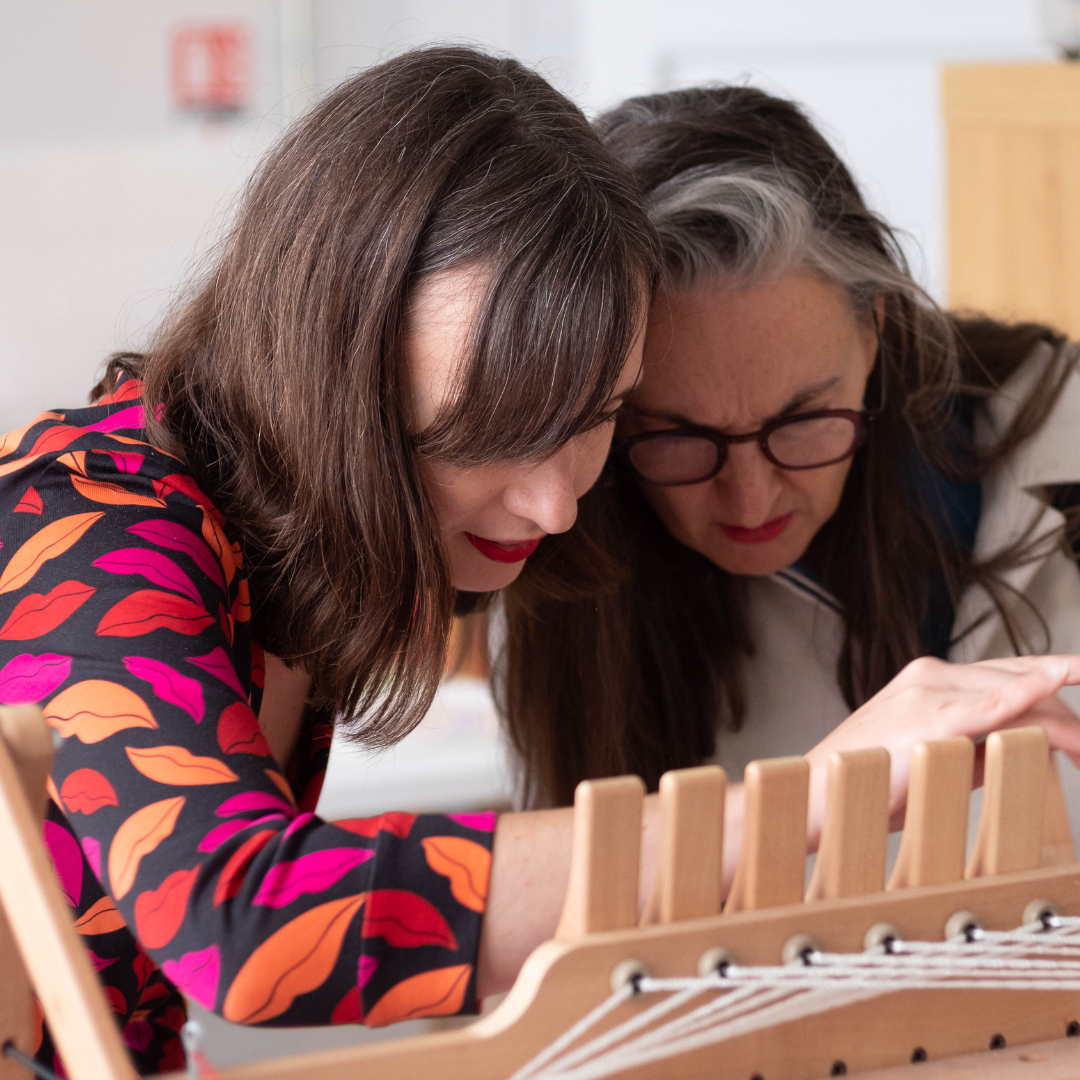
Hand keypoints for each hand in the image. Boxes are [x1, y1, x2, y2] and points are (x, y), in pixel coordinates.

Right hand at [803, 655, 1079, 838]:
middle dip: (1067, 716)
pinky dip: (1029, 690)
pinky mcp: (929, 718)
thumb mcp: (930, 759)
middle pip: (1021, 682)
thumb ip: (976, 748)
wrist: (818, 793)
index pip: (1007, 677)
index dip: (1051, 695)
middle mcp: (930, 675)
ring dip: (1065, 724)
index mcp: (929, 680)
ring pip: (1018, 694)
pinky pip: (991, 703)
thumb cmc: (866, 782)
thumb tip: (1026, 750)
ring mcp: (928, 691)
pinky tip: (1060, 676)